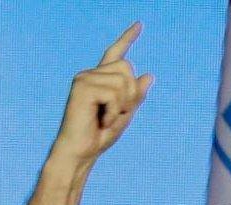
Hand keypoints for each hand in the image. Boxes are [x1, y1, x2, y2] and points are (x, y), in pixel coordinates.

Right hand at [54, 22, 153, 162]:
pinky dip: (114, 112)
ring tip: (106, 119)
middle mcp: (90, 74)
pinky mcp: (82, 87)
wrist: (81, 152)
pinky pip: (114, 94)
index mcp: (100, 79)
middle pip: (127, 68)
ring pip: (123, 81)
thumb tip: (148, 75)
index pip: (115, 53)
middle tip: (115, 114)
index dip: (128, 38)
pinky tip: (101, 121)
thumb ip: (135, 95)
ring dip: (122, 105)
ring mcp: (84, 78)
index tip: (140, 25)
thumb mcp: (125, 114)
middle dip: (130, 94)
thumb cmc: (99, 137)